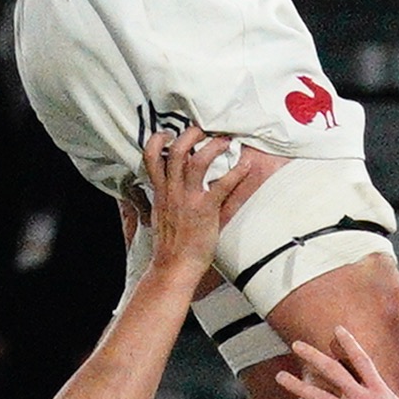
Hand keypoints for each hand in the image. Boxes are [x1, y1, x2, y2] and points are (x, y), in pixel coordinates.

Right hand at [130, 121, 268, 292]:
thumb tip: (154, 190)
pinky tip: (246, 164)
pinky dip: (237, 171)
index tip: (169, 134)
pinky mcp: (205, 210)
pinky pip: (223, 184)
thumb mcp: (157, 216)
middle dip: (190, 134)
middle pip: (176, 150)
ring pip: (197, 161)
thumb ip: (157, 199)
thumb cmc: (169, 246)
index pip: (151, 156)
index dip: (158, 139)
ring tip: (225, 141)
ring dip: (213, 146)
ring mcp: (188, 199)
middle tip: (202, 130)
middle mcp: (172, 191)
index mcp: (160, 191)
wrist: (174, 268)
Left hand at [268, 333, 398, 398]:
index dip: (349, 343)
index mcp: (379, 391)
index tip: (337, 329)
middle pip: (332, 371)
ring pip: (317, 396)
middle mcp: (361, 398)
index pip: (362, 360)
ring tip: (279, 377)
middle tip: (296, 345)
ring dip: (296, 386)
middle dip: (313, 356)